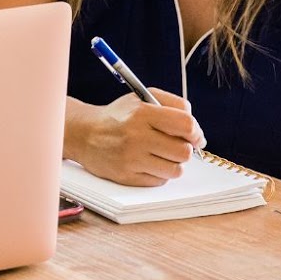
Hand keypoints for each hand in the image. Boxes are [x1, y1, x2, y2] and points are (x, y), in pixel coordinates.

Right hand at [70, 89, 205, 185]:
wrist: (84, 133)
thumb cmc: (118, 116)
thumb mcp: (142, 98)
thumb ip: (173, 104)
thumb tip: (195, 130)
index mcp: (142, 113)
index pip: (186, 125)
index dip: (196, 132)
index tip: (194, 136)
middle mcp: (136, 136)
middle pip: (184, 152)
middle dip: (185, 149)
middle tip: (176, 146)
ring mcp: (131, 159)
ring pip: (175, 170)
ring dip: (173, 163)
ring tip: (161, 155)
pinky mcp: (126, 176)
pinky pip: (159, 181)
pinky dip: (158, 173)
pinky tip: (147, 163)